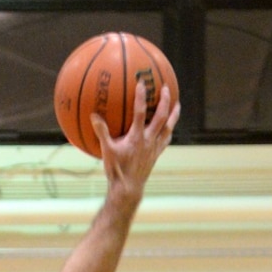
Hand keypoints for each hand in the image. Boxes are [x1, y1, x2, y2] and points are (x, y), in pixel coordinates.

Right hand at [95, 77, 177, 200]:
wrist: (128, 190)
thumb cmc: (116, 171)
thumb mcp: (106, 151)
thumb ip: (101, 132)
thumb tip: (93, 115)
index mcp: (137, 138)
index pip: (141, 113)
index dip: (141, 97)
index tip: (142, 82)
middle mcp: (149, 141)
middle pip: (162, 117)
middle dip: (165, 101)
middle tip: (167, 88)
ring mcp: (155, 148)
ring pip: (168, 128)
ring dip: (174, 115)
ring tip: (177, 104)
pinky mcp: (156, 155)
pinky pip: (166, 140)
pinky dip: (168, 130)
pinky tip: (169, 127)